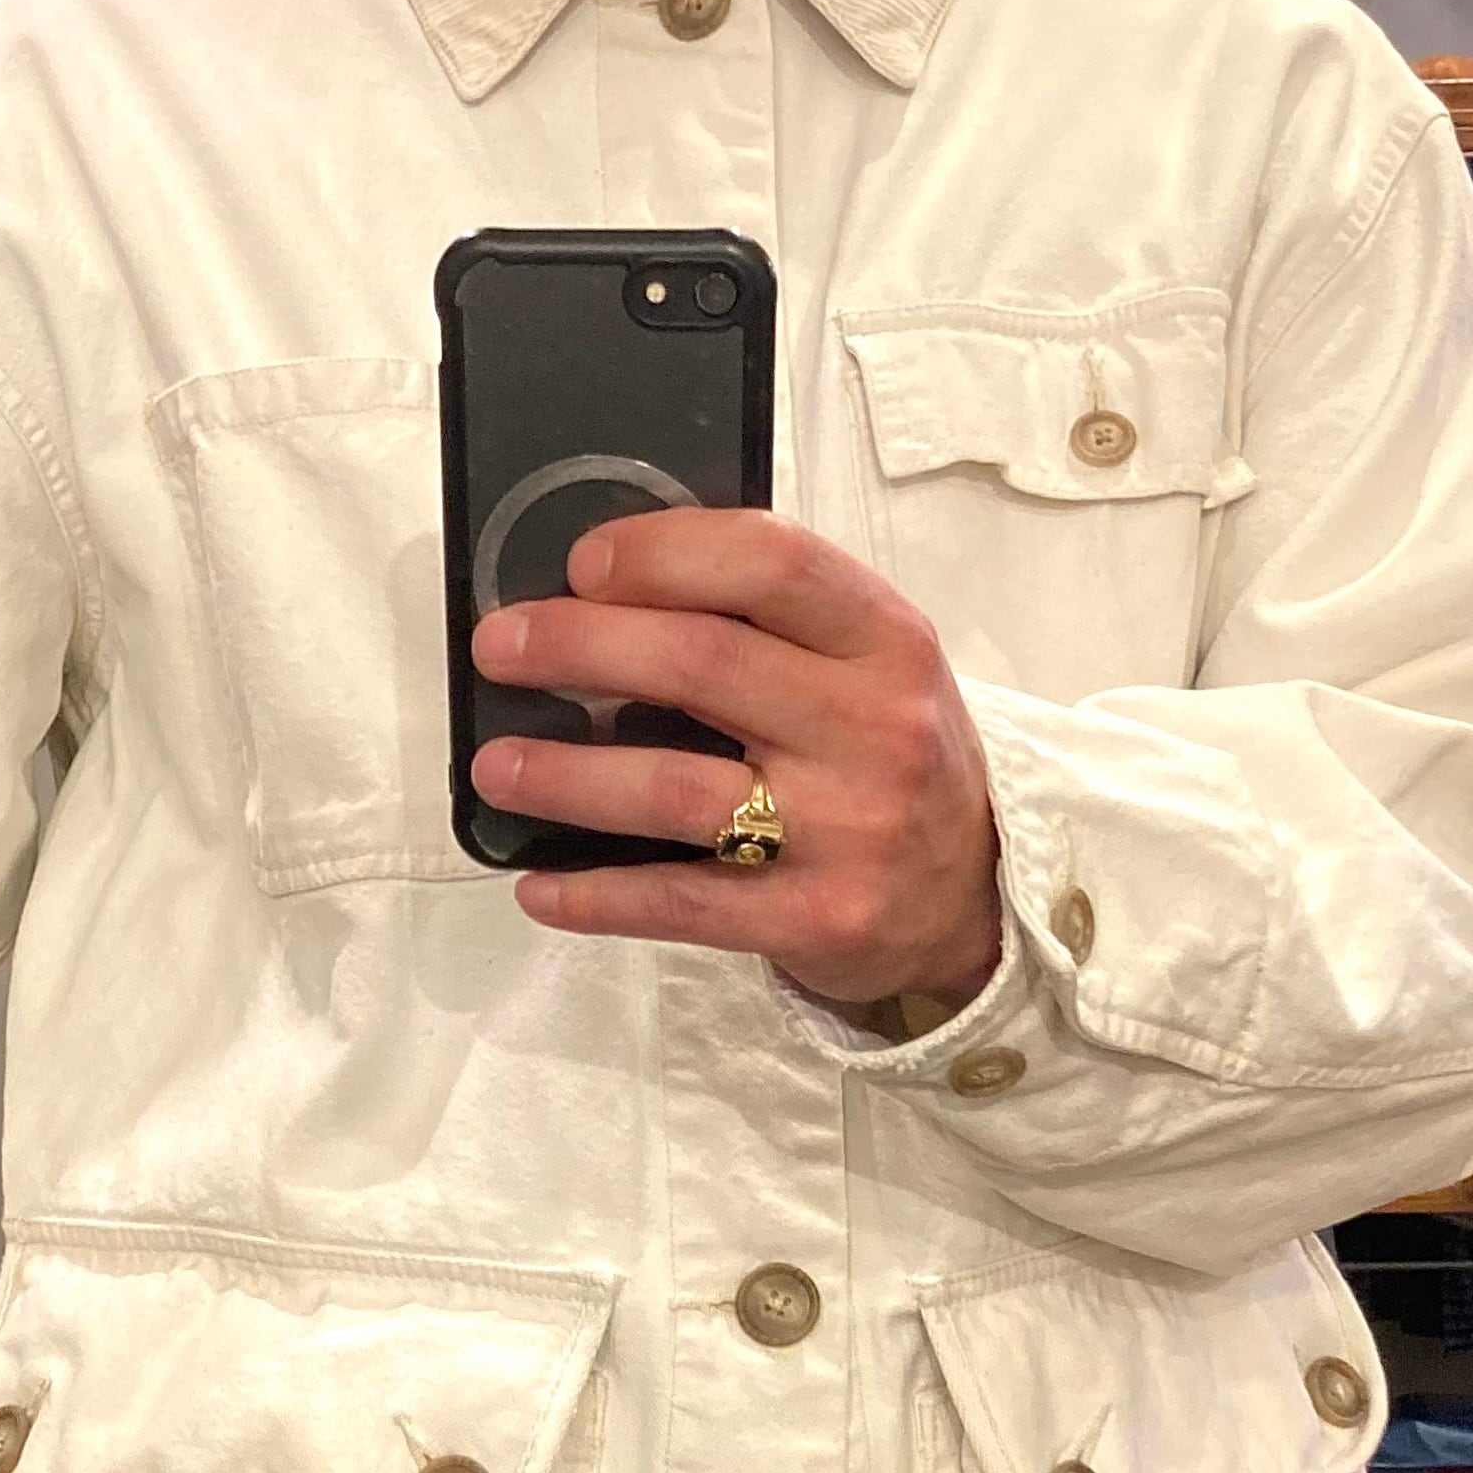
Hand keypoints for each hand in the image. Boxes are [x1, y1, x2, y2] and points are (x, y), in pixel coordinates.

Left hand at [469, 511, 1004, 1008]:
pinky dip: (597, 893)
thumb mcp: (871, 668)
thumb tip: (609, 590)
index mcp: (887, 641)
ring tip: (496, 768)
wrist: (976, 899)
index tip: (582, 564)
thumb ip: (774, 623)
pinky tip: (539, 885)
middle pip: (700, 664)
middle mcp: (874, 728)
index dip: (662, 553)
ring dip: (566, 774)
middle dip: (578, 645)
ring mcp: (847, 830)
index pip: (769, 563)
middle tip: (500, 648)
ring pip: (674, 788)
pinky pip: (682, 902)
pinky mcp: (815, 919)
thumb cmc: (891, 759)